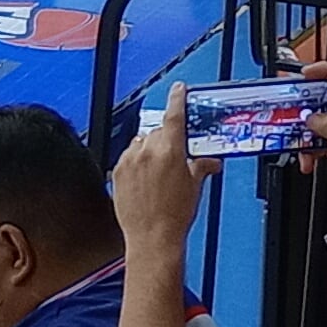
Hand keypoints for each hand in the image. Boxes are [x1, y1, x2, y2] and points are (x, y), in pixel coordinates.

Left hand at [109, 85, 202, 255]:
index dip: (177, 99)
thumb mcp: (194, 186)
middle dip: (167, 140)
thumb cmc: (175, 215)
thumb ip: (200, 166)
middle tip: (174, 158)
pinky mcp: (117, 171)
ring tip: (158, 173)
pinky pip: (128, 156)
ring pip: (141, 143)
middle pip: (158, 131)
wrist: (152, 237)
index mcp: (170, 150)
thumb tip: (209, 161)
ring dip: (150, 150)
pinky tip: (144, 180)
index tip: (178, 89)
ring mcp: (130, 160)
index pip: (174, 115)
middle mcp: (148, 151)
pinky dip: (136, 162)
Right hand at [299, 60, 326, 185]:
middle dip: (308, 104)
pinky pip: (315, 139)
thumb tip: (313, 118)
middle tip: (294, 107)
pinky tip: (307, 158)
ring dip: (304, 131)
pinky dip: (307, 149)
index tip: (306, 73)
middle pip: (325, 98)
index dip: (325, 70)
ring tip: (298, 138)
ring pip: (316, 120)